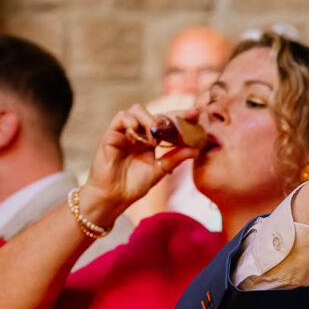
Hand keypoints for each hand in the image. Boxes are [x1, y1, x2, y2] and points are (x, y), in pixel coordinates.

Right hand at [79, 104, 201, 228]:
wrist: (113, 197)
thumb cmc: (133, 186)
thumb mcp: (158, 171)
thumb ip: (174, 159)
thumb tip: (195, 149)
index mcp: (150, 141)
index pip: (167, 124)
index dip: (181, 118)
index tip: (196, 115)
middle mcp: (138, 134)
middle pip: (155, 113)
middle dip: (171, 116)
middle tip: (184, 121)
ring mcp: (124, 132)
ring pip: (137, 110)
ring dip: (149, 119)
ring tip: (155, 136)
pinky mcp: (111, 134)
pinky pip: (121, 117)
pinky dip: (131, 121)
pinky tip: (138, 135)